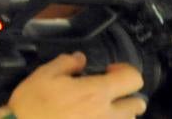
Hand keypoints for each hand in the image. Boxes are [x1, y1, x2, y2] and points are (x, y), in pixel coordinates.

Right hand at [0, 52, 144, 118]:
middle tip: (108, 93)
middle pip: (138, 104)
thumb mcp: (44, 75)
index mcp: (96, 92)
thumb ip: (66, 63)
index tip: (109, 71)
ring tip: (99, 110)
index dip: (125, 70)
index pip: (133, 79)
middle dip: (128, 96)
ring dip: (120, 113)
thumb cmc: (33, 105)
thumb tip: (80, 59)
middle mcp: (107, 113)